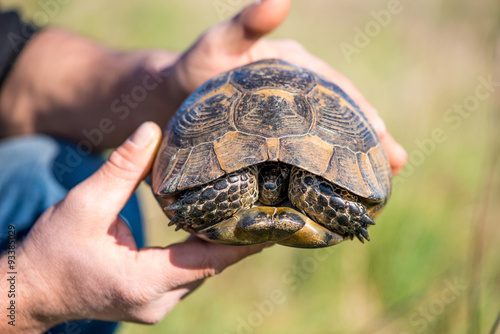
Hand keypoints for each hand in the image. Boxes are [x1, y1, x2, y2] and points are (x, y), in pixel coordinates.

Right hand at [4, 122, 265, 332]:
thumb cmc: (52, 250)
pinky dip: (202, 252)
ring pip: (201, 272)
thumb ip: (122, 168)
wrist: (32, 289)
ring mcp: (155, 306)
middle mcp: (156, 301)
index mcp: (141, 281)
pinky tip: (213, 229)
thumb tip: (152, 131)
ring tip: (246, 215)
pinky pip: (188, 275)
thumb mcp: (84, 204)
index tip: (274, 226)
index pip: (208, 260)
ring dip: (220, 245)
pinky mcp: (152, 302)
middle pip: (210, 266)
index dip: (243, 243)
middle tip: (266, 209)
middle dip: (237, 239)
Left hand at [170, 0, 406, 173]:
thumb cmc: (194, 69)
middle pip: (341, 118)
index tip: (382, 134)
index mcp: (295, 70)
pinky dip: (323, 172)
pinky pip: (305, 157)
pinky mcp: (275, 144)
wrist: (169, 101)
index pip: (337, 90)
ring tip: (380, 186)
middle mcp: (298, 96)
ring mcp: (288, 122)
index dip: (361, 112)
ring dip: (354, 161)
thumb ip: (247, 24)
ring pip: (327, 141)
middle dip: (370, 141)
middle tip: (395, 167)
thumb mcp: (218, 44)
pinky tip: (336, 191)